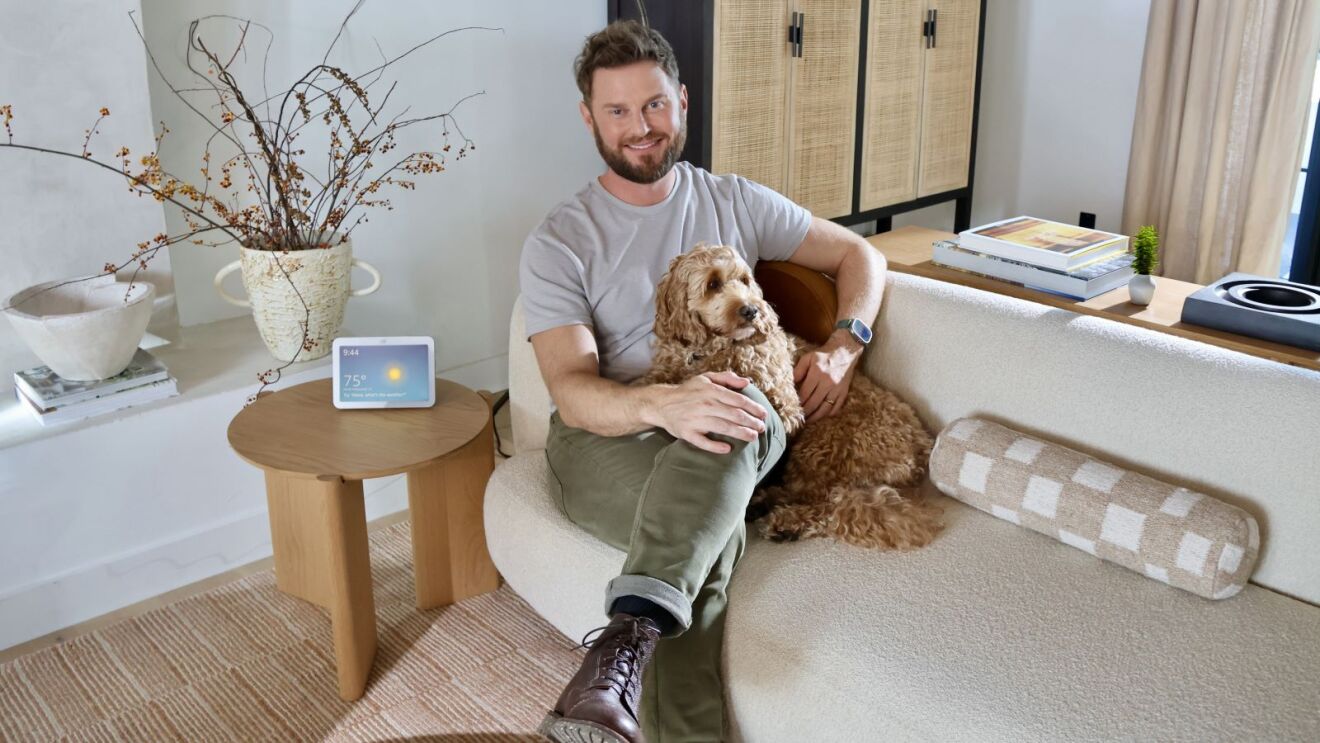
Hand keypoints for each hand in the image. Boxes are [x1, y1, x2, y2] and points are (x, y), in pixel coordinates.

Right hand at [647, 371, 768, 453]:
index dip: (753, 407)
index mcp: (710, 390)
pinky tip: (727, 449)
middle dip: (751, 422)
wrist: (661, 403)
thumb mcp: (705, 378)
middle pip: (734, 415)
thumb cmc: (688, 391)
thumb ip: (727, 378)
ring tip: (753, 437)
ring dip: (741, 433)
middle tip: (762, 428)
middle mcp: (704, 404)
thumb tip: (747, 382)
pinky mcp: (687, 433)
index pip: (738, 400)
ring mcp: (695, 419)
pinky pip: (703, 442)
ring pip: (723, 428)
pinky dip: (715, 446)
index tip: (763, 414)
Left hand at [794, 332, 862, 422]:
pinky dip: (829, 413)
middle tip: (798, 419)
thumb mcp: (808, 358)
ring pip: (825, 408)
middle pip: (814, 403)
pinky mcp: (844, 392)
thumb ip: (798, 370)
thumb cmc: (823, 355)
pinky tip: (823, 415)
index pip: (805, 393)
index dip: (798, 403)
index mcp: (817, 374)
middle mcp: (828, 383)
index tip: (792, 409)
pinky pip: (837, 407)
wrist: (845, 351)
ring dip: (816, 416)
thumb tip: (790, 383)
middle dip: (805, 413)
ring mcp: (837, 389)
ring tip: (808, 421)